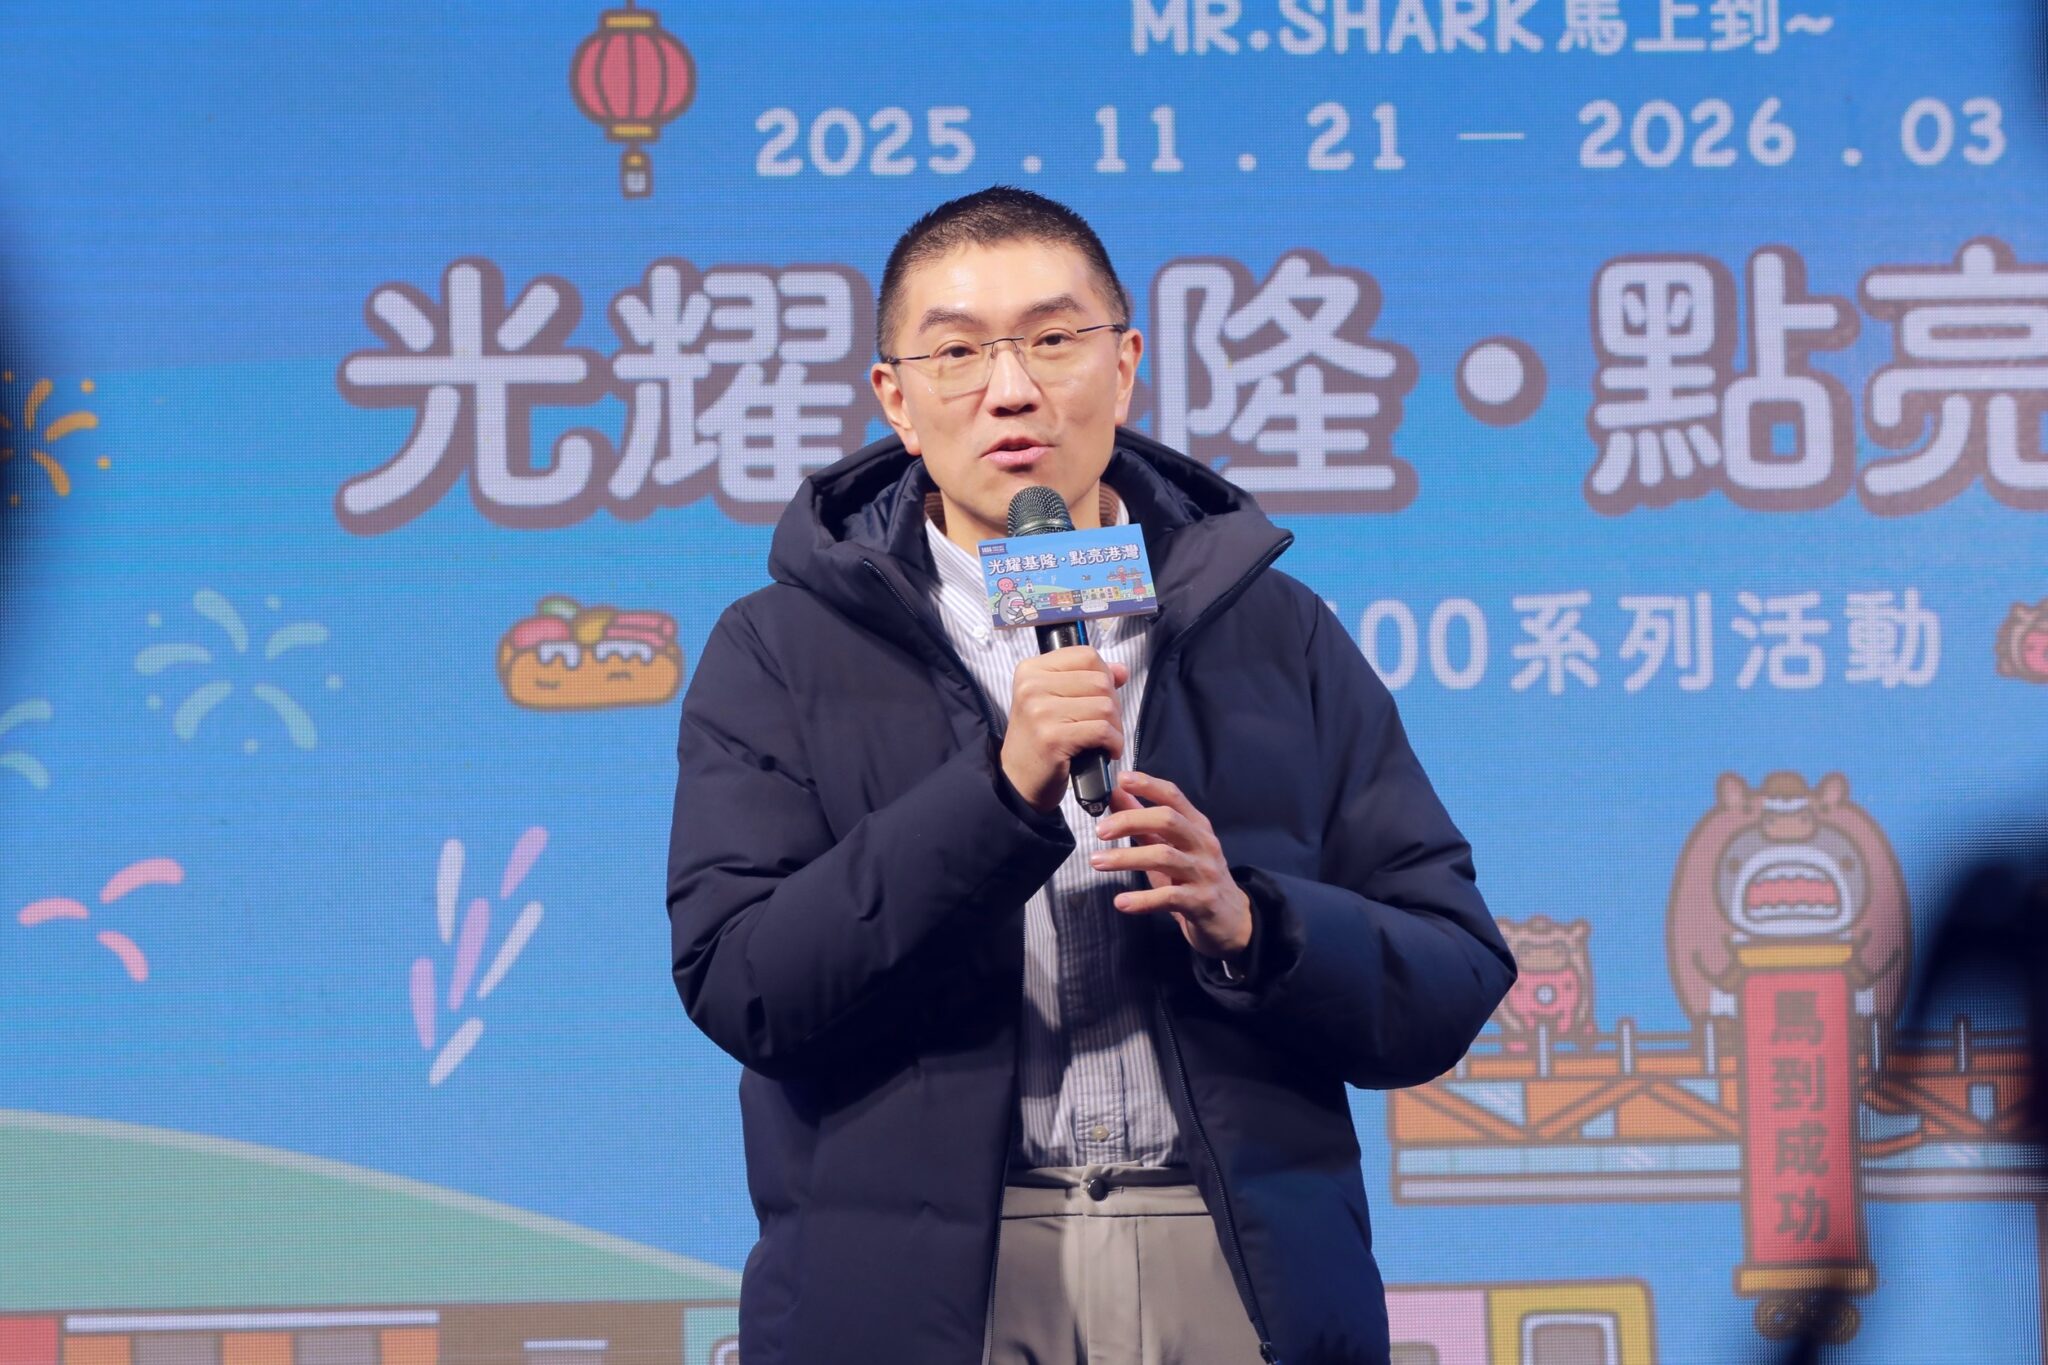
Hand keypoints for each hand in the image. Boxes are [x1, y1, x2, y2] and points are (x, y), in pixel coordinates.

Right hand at [999, 646, 1128, 812]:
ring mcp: (1040, 712)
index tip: (1099, 699)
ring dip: (1116, 727)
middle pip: (1100, 681)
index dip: (1104, 676)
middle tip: (1105, 726)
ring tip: (1105, 741)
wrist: (1018, 781)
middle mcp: (1032, 686)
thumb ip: (1087, 680)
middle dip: (1113, 706)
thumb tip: (1121, 670)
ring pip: (1105, 706)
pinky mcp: (1052, 738)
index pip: (1086, 655)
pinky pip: (1103, 731)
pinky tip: (1107, 752)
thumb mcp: (1057, 702)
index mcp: (1031, 670)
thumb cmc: (1040, 740)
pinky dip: (1114, 743)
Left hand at [1089, 771, 1251, 961]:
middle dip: (1131, 821)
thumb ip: (1143, 823)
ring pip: (1164, 856)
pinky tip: (1121, 902)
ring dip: (1127, 858)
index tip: (1121, 778)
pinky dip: (1142, 899)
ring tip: (1097, 862)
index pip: (1173, 796)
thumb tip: (1115, 795)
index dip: (1148, 784)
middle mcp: (1202, 844)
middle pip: (1168, 820)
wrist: (1230, 920)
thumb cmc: (1194, 878)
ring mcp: (1204, 872)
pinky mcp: (1201, 901)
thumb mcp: (1171, 847)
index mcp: (1196, 826)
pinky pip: (1169, 897)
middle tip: (1100, 830)